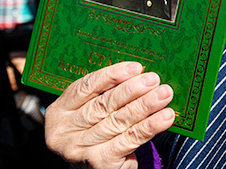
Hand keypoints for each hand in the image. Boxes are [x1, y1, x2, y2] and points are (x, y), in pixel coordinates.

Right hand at [45, 61, 174, 168]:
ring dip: (145, 105)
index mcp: (60, 111)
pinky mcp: (99, 163)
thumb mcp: (92, 114)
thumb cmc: (98, 135)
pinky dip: (150, 126)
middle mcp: (64, 131)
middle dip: (133, 89)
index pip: (86, 86)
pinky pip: (130, 139)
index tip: (136, 67)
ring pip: (119, 121)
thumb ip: (107, 96)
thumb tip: (140, 74)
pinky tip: (165, 117)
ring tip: (164, 94)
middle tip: (154, 79)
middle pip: (103, 104)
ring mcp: (79, 149)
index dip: (112, 75)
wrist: (99, 168)